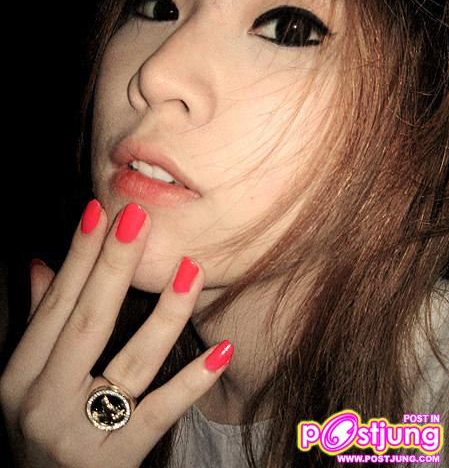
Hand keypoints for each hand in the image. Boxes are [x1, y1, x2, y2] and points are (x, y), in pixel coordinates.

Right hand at [0, 200, 233, 467]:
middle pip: (88, 322)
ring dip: (165, 312)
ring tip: (191, 269)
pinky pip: (159, 414)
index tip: (101, 211)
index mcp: (21, 376)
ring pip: (131, 362)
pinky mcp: (116, 462)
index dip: (79, 256)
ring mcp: (79, 433)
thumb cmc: (41, 434)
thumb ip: (38, 323)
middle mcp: (43, 402)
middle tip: (138, 218)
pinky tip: (222, 350)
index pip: (57, 304)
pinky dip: (192, 382)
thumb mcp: (26, 383)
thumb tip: (43, 265)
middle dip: (114, 265)